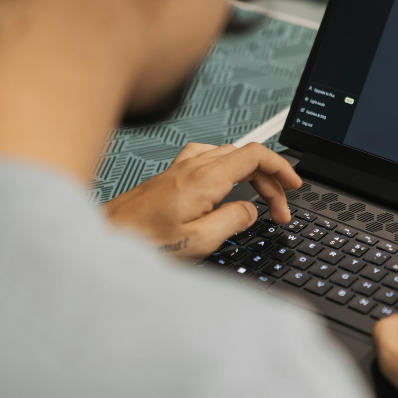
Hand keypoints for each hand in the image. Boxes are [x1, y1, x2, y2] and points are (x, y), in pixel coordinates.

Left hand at [103, 142, 301, 258]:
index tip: (294, 184)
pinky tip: (227, 183)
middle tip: (279, 210)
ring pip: (229, 155)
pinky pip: (209, 158)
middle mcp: (193, 166)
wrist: (103, 237)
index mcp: (205, 178)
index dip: (281, 167)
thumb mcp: (198, 241)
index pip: (255, 155)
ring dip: (251, 174)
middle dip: (270, 180)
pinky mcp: (172, 175)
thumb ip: (232, 221)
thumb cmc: (141, 241)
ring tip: (260, 198)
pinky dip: (229, 168)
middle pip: (246, 156)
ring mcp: (181, 167)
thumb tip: (250, 210)